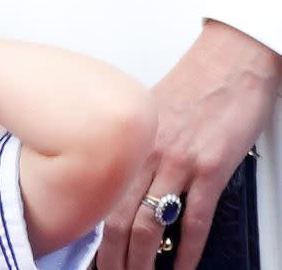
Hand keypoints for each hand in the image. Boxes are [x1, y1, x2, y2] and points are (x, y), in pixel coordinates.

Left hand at [96, 21, 280, 269]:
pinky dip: (186, 252)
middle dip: (109, 257)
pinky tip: (181, 267)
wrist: (229, 60)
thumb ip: (130, 147)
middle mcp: (143, 152)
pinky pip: (194, 220)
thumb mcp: (143, 114)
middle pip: (115, 218)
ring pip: (149, 225)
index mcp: (123, 140)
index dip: (86, 231)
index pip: (95, 196)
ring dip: (141, 261)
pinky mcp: (211, 167)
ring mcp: (177, 161)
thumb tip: (113, 176)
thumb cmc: (190, 84)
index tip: (81, 252)